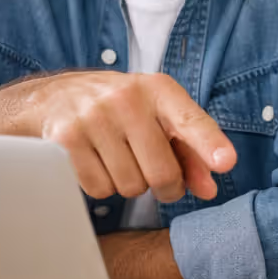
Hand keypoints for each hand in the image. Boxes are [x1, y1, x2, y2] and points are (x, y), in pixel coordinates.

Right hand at [26, 71, 236, 202]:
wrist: (51, 98)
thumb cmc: (117, 111)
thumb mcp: (156, 118)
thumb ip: (188, 151)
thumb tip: (208, 189)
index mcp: (157, 89)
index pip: (189, 119)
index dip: (209, 144)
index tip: (226, 162)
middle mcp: (126, 98)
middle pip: (162, 173)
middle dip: (164, 186)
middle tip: (154, 175)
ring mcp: (93, 117)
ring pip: (131, 186)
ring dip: (128, 184)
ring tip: (117, 158)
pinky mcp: (66, 139)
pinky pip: (100, 189)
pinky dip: (102, 186)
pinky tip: (94, 162)